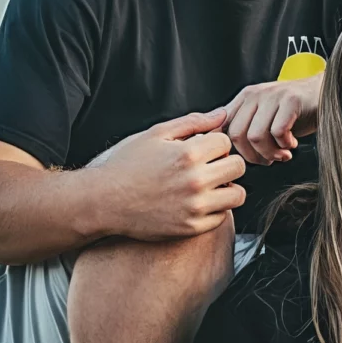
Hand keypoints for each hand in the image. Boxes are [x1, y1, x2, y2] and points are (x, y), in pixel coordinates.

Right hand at [85, 110, 246, 239]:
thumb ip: (192, 122)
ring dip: (227, 188)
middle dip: (226, 163)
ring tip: (208, 186)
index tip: (202, 150)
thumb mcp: (154, 135)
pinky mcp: (192, 227)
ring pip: (238, 194)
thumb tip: (222, 114)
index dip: (214, 143)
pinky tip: (196, 203)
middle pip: (238, 167)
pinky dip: (214, 209)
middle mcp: (195, 181)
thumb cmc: (126, 166)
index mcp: (187, 154)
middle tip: (209, 167)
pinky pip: (222, 216)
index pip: (226, 141)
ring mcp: (195, 207)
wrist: (102, 202)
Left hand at [224, 73, 322, 164]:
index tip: (246, 160)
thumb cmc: (296, 111)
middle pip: (237, 134)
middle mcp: (255, 94)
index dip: (229, 149)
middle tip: (268, 160)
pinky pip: (278, 131)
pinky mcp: (291, 100)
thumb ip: (246, 127)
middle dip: (252, 156)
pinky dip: (285, 145)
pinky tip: (292, 144)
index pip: (222, 126)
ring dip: (270, 153)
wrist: (325, 93)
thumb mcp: (266, 117)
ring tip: (282, 154)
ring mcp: (272, 96)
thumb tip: (226, 151)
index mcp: (245, 98)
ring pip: (256, 136)